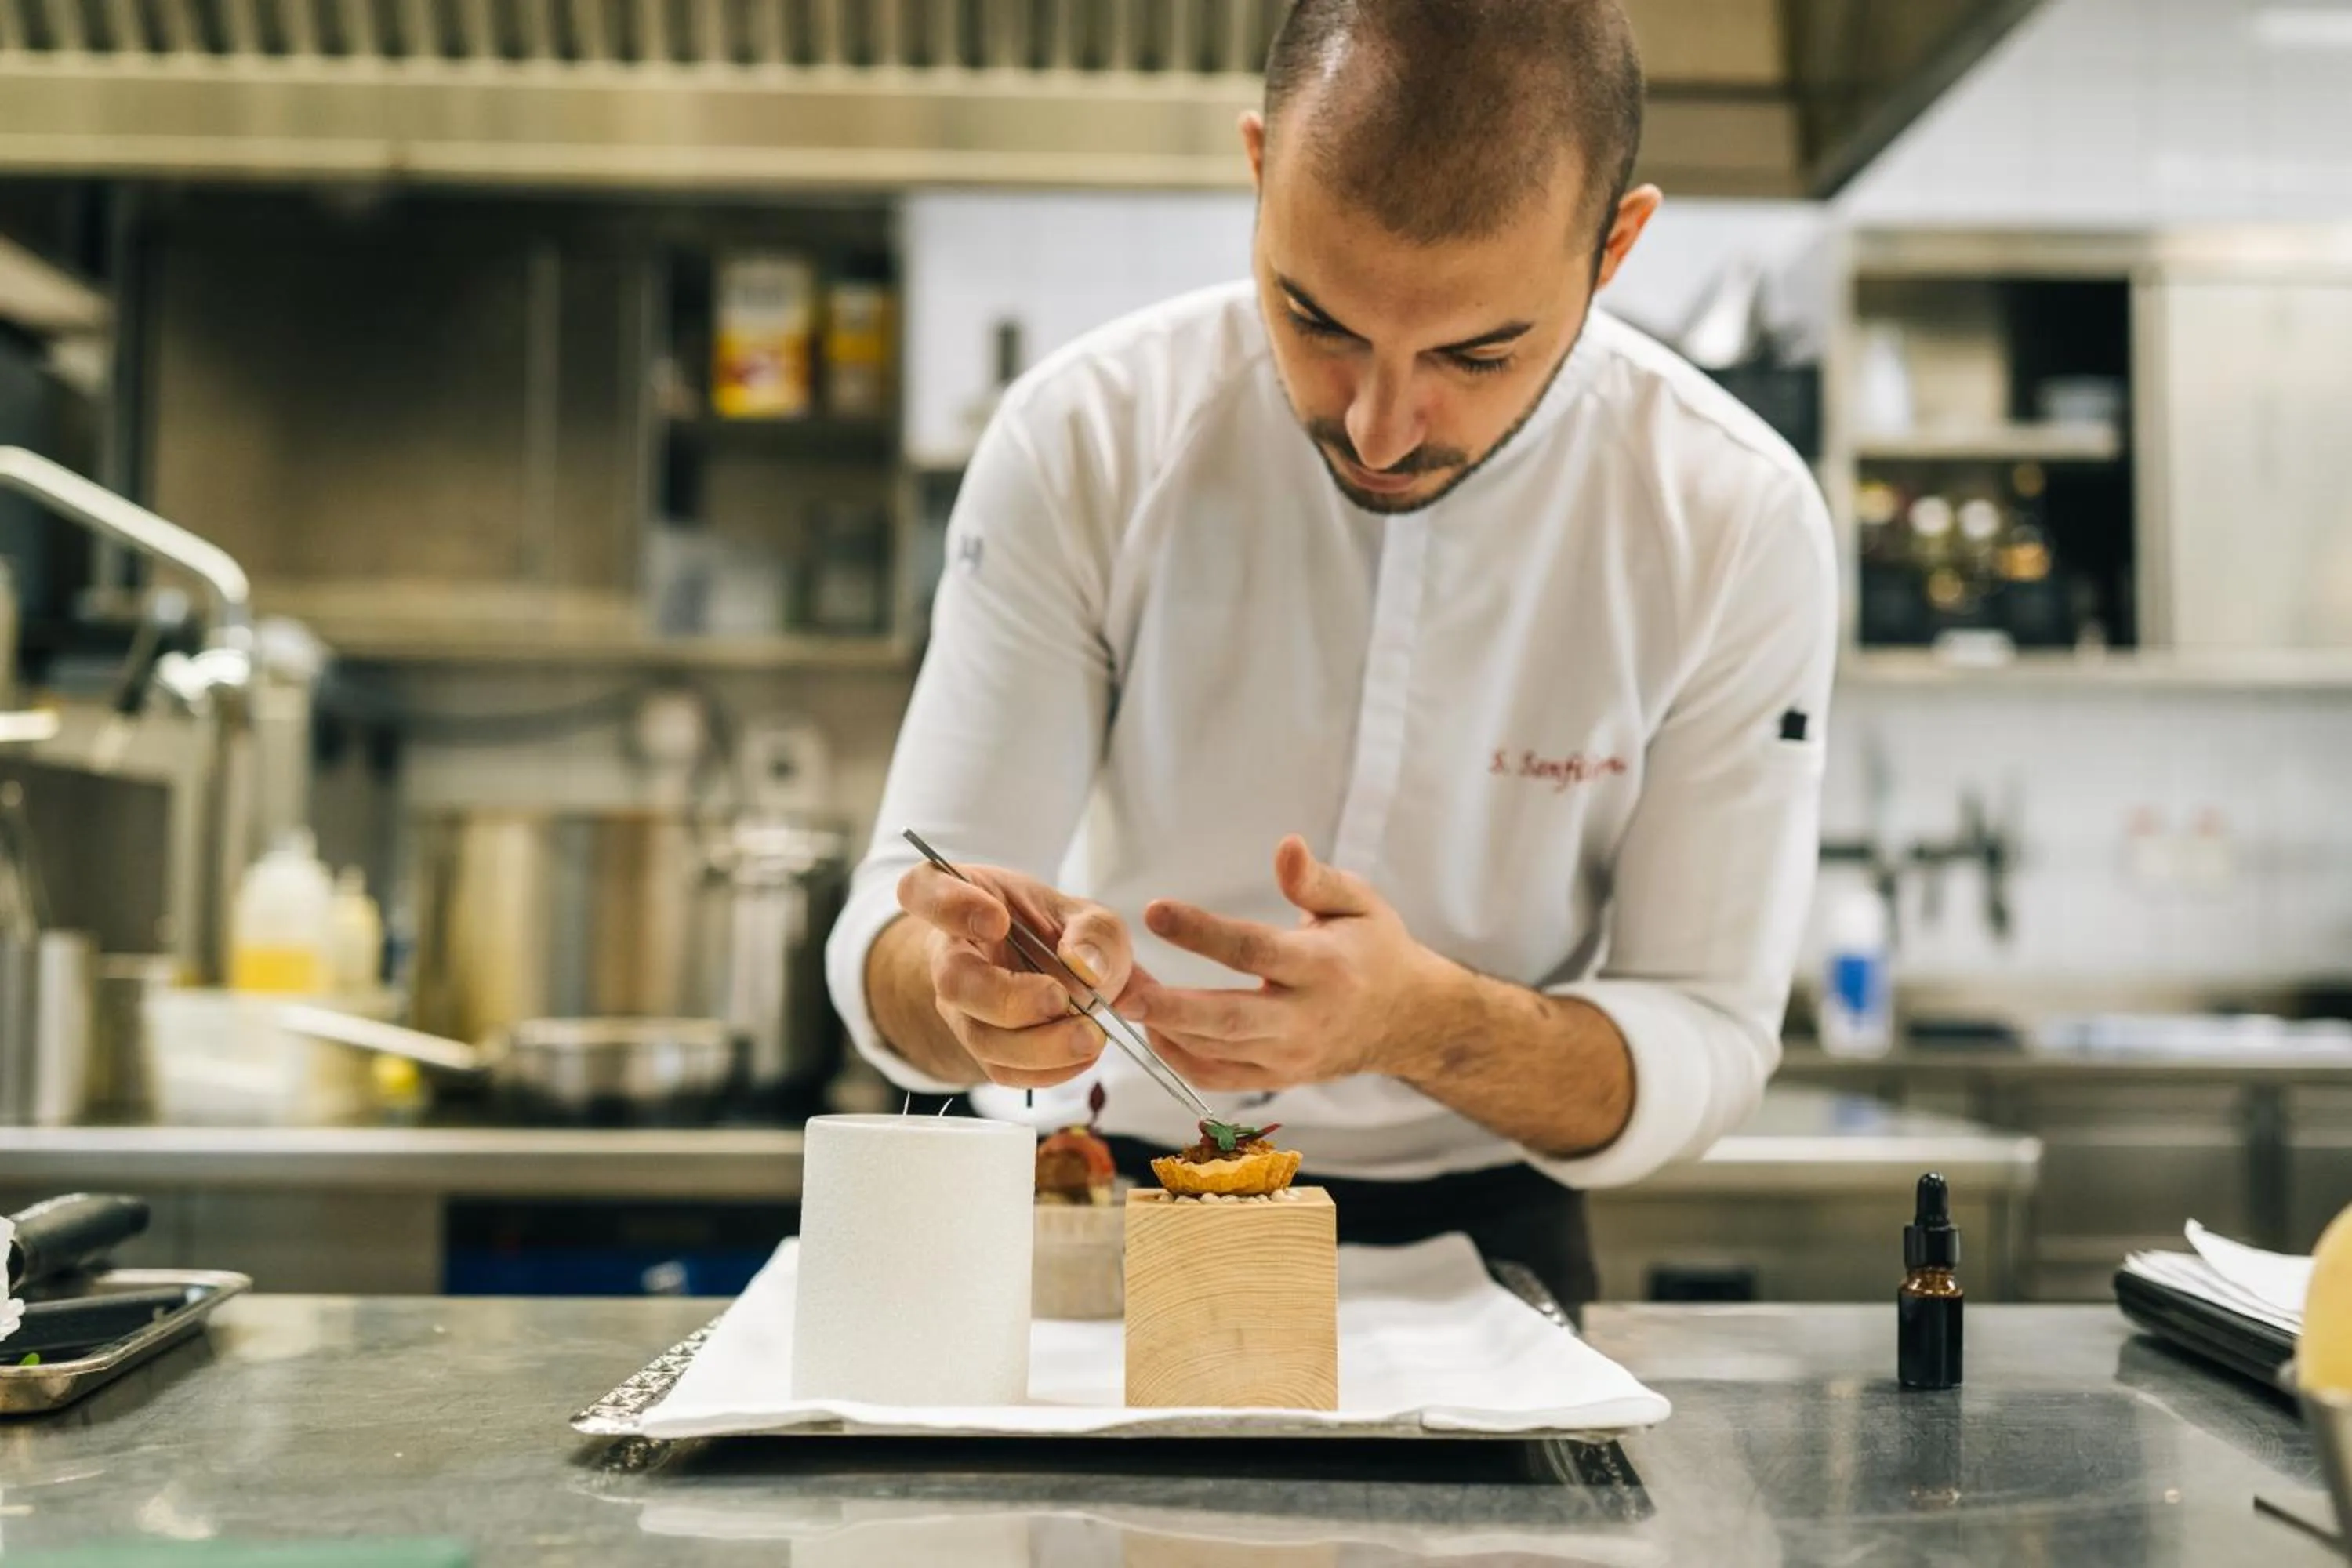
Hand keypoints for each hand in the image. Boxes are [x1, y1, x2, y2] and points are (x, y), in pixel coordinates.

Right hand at [895, 860, 1145, 1090]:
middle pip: (954, 981)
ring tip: (1088, 1036)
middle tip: (1060, 998)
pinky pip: (1002, 1070)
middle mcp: (951, 954)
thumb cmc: (1062, 934)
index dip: (948, 906)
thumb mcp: (1089, 917)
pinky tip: (1081, 1055)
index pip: (922, 890)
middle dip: (1010, 998)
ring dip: (1039, 1045)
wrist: (1063, 975)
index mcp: (963, 897)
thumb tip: (1087, 965)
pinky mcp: (983, 1047)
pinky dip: (1048, 1070)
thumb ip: (1095, 933)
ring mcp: (962, 1007)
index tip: (996, 919)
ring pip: (980, 1036)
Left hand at [1126, 836, 1452, 1092]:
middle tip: (1119, 987)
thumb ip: (1316, 879)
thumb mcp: (1359, 903)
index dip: (1201, 932)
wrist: (1408, 1021)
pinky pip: (1217, 1077)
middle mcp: (1304, 1019)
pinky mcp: (1278, 1079)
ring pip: (1214, 1051)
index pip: (1252, 951)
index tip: (1154, 911)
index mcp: (1323, 967)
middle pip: (1226, 1018)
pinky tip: (1152, 1026)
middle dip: (1167, 1005)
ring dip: (1161, 1025)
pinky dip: (1178, 1057)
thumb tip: (1285, 846)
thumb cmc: (1375, 949)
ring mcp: (1289, 1057)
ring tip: (1120, 994)